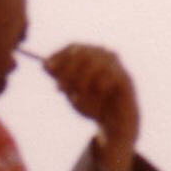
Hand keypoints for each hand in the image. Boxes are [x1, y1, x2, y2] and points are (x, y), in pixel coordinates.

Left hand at [43, 44, 139, 170]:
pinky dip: (97, 85)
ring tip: (76, 98)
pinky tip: (94, 94)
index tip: (47, 68)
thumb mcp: (71, 91)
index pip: (74, 48)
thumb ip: (60, 77)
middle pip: (82, 54)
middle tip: (59, 89)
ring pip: (94, 63)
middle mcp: (105, 56)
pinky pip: (109, 75)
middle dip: (67, 72)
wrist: (114, 122)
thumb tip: (45, 64)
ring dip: (81, 81)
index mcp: (92, 56)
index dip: (59, 56)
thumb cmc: (92, 103)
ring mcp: (116, 66)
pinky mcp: (125, 78)